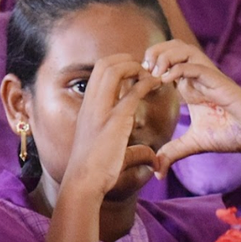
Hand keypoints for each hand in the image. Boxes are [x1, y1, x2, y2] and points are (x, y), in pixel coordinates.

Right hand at [62, 54, 164, 197]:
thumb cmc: (93, 172)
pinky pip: (133, 91)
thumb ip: (134, 152)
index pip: (98, 72)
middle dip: (127, 60)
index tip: (135, 74)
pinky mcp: (116, 119)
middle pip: (105, 63)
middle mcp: (91, 104)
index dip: (118, 65)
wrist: (83, 181)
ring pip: (115, 69)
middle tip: (145, 70)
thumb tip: (153, 159)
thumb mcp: (112, 154)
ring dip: (136, 67)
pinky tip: (157, 84)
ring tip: (151, 75)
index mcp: (87, 108)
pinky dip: (147, 82)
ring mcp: (101, 109)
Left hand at [144, 41, 240, 173]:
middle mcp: (198, 77)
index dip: (148, 64)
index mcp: (189, 86)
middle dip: (154, 51)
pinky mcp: (220, 82)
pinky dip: (179, 68)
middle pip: (174, 46)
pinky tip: (166, 80)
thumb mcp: (193, 144)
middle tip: (142, 70)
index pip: (166, 60)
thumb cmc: (229, 135)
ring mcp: (209, 77)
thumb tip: (156, 172)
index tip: (135, 80)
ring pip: (185, 49)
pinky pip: (198, 66)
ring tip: (153, 72)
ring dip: (165, 55)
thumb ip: (173, 152)